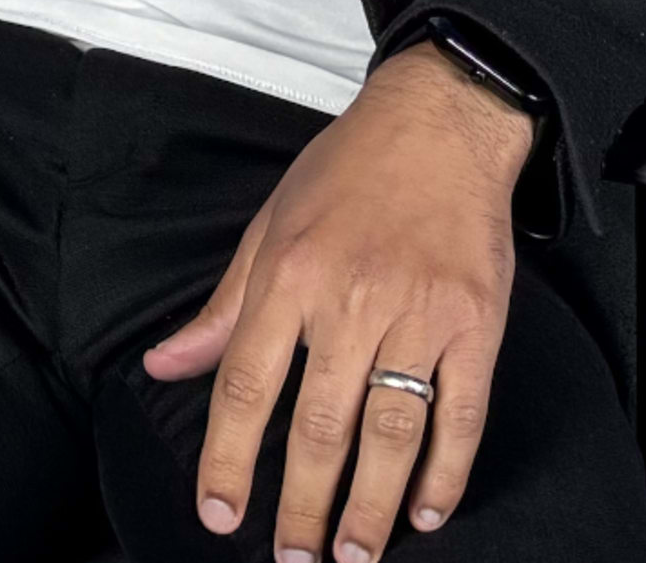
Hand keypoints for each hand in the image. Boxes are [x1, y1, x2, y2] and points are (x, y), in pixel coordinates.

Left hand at [142, 42, 535, 562]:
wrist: (438, 125)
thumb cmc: (345, 174)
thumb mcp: (267, 228)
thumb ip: (222, 309)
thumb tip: (166, 363)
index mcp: (289, 275)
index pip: (247, 386)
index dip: (227, 458)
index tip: (218, 514)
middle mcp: (350, 298)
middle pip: (319, 424)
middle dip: (300, 503)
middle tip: (291, 559)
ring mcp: (420, 313)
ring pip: (390, 430)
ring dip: (371, 505)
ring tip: (352, 554)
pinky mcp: (479, 324)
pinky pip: (462, 413)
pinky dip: (445, 470)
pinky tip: (426, 512)